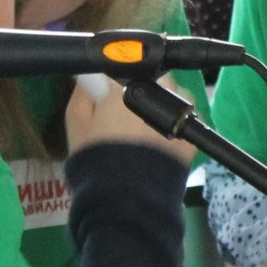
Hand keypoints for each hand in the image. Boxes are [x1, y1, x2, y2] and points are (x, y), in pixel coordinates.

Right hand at [64, 77, 195, 165]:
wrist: (125, 199)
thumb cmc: (95, 160)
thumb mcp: (75, 125)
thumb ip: (82, 94)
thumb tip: (89, 75)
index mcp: (124, 88)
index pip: (125, 67)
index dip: (120, 78)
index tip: (114, 89)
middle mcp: (155, 95)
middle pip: (155, 76)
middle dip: (147, 86)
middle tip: (133, 108)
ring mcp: (176, 115)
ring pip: (177, 94)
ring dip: (168, 100)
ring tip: (153, 121)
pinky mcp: (190, 136)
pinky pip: (190, 117)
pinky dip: (181, 121)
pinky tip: (168, 134)